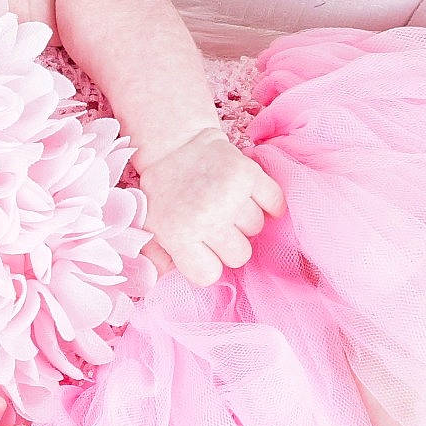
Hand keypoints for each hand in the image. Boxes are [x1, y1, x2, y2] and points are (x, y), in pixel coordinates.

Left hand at [135, 126, 287, 285]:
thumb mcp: (150, 227)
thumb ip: (156, 258)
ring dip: (245, 220)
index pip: (208, 275)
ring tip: (228, 205)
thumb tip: (161, 279)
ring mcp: (230, 195)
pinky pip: (274, 202)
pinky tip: (254, 199)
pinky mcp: (249, 174)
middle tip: (218, 226)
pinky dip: (270, 203)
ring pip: (256, 228)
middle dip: (230, 244)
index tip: (203, 250)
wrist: (174, 146)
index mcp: (180, 235)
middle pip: (239, 255)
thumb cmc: (164, 192)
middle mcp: (207, 217)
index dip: (208, 264)